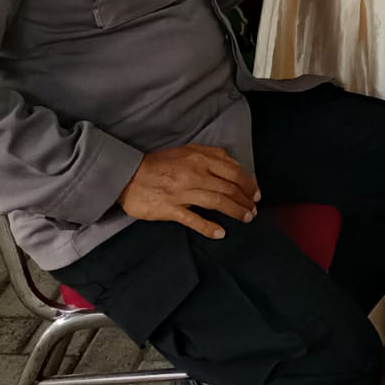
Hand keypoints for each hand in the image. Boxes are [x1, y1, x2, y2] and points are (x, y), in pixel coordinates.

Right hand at [119, 144, 260, 238]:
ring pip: (217, 202)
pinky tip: (221, 233)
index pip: (233, 172)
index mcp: (200, 159)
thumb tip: (233, 163)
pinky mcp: (170, 209)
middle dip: (245, 200)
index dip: (248, 184)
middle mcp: (194, 174)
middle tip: (254, 210)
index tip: (256, 193)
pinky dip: (209, 227)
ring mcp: (182, 192)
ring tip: (246, 218)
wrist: (129, 176)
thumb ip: (212, 155)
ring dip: (235, 211)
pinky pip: (193, 219)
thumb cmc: (160, 163)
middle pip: (228, 189)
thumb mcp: (187, 151)